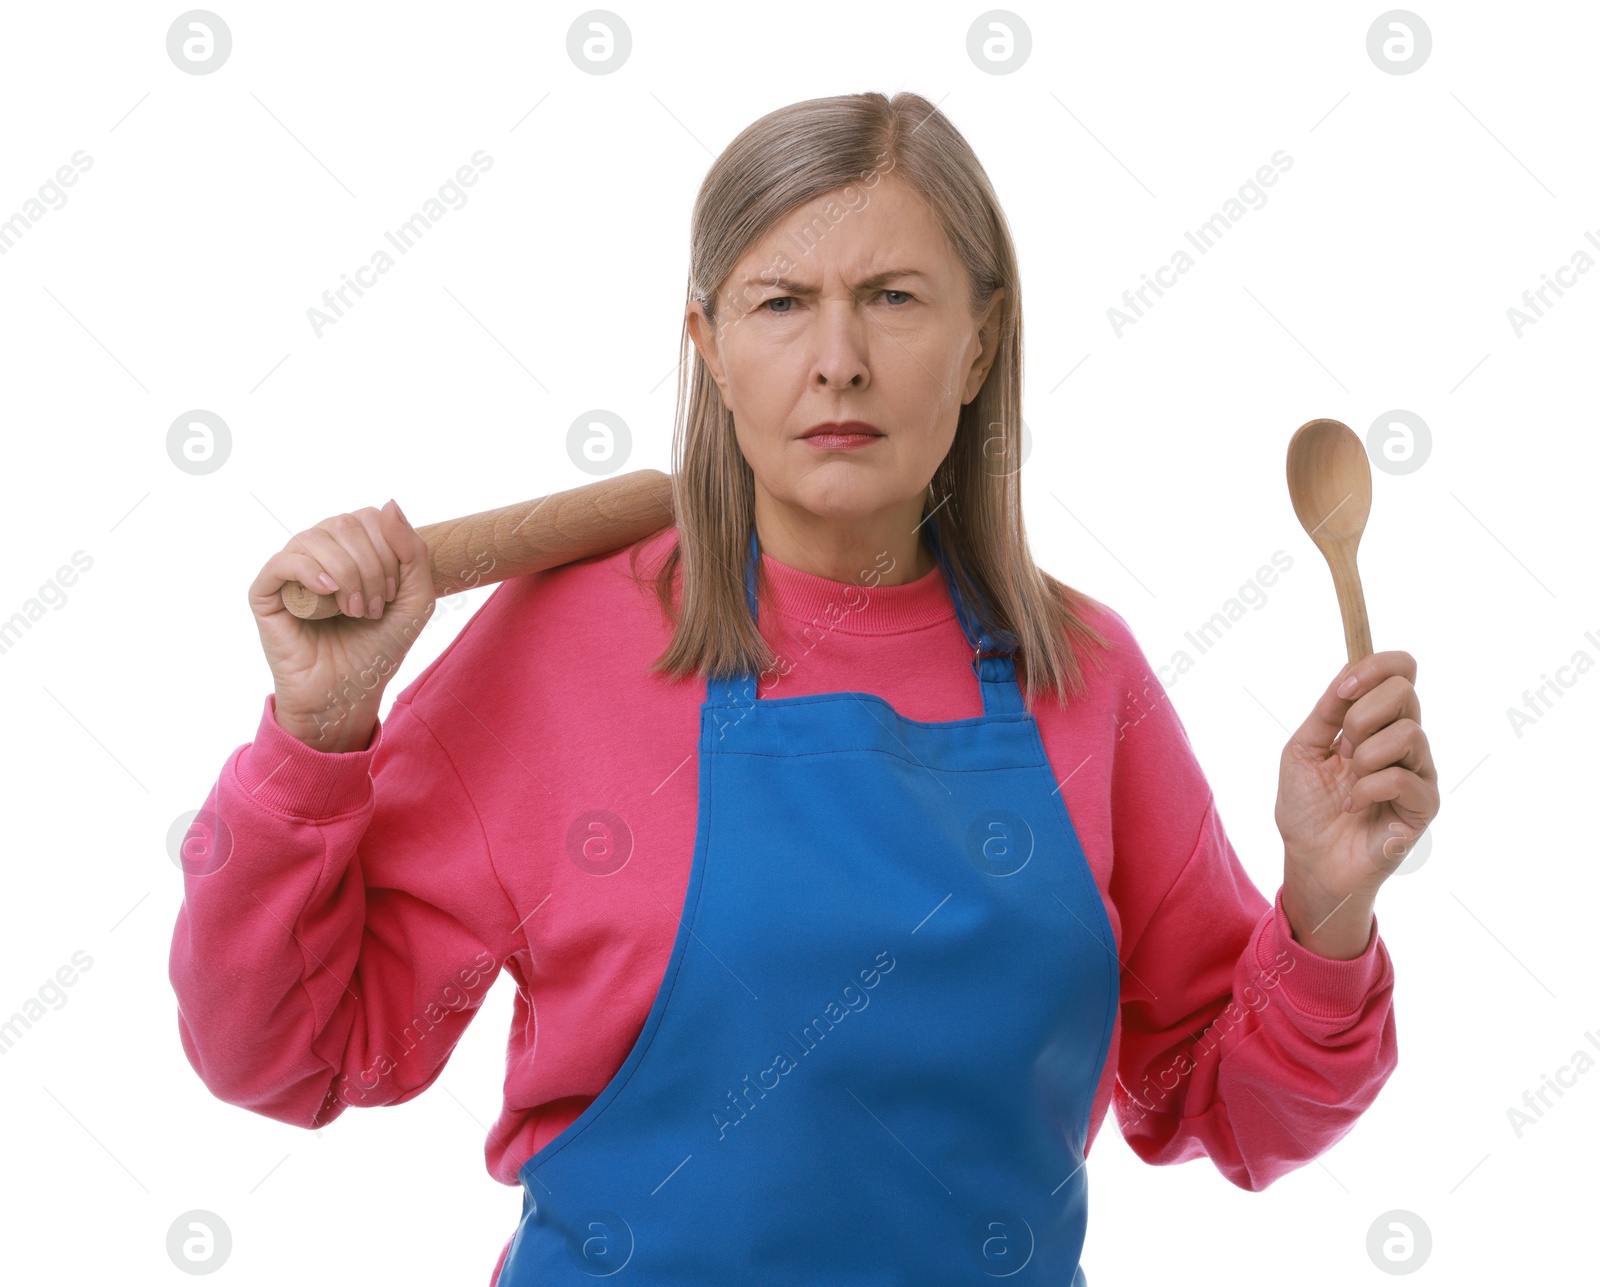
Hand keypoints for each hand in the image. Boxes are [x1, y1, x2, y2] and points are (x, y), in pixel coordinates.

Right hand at [248, 499, 434, 750]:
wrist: (348, 692)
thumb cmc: (379, 647)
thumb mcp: (415, 599)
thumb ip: (412, 551)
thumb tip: (387, 502)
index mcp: (350, 548)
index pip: (368, 518)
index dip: (388, 549)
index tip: (391, 594)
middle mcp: (318, 552)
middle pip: (345, 524)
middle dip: (370, 566)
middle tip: (373, 608)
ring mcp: (290, 570)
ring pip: (316, 539)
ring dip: (347, 575)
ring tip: (354, 611)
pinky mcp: (266, 593)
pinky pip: (283, 561)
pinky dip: (310, 571)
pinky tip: (328, 591)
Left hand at [1275, 650, 1439, 958]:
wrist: (1309, 860)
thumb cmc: (1306, 808)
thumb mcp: (1303, 749)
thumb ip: (1327, 712)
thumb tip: (1346, 675)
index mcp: (1377, 721)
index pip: (1401, 671)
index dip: (1376, 667)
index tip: (1343, 689)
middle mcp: (1404, 741)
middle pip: (1405, 691)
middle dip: (1360, 715)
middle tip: (1342, 749)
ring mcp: (1419, 771)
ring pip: (1409, 733)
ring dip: (1365, 755)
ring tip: (1349, 780)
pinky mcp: (1424, 806)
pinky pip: (1404, 777)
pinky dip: (1368, 788)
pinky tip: (1354, 805)